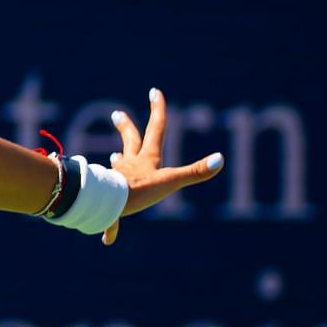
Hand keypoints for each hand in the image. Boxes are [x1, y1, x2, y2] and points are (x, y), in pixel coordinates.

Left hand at [102, 87, 224, 245]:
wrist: (106, 204)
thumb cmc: (138, 191)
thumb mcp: (171, 181)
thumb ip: (195, 172)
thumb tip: (220, 160)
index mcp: (147, 159)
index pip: (156, 129)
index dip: (158, 110)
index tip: (154, 91)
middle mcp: (130, 165)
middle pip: (129, 141)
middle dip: (126, 126)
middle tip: (116, 114)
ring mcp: (117, 179)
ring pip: (117, 167)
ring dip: (118, 161)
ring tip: (114, 157)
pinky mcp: (109, 199)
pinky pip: (111, 213)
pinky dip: (111, 221)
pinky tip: (108, 235)